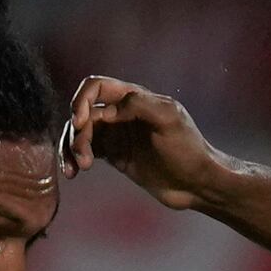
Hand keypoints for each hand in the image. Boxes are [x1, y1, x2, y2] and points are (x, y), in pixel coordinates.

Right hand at [63, 76, 230, 207]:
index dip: (82, 101)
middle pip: (84, 113)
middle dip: (77, 133)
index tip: (81, 123)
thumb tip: (107, 110)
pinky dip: (75, 159)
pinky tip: (74, 172)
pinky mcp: (116, 156)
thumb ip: (139, 106)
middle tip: (84, 158)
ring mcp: (118, 135)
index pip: (96, 87)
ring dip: (72, 147)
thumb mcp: (168, 120)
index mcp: (134, 98)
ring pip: (81, 133)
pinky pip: (87, 152)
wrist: (197, 183)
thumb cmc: (189, 149)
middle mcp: (122, 113)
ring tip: (80, 168)